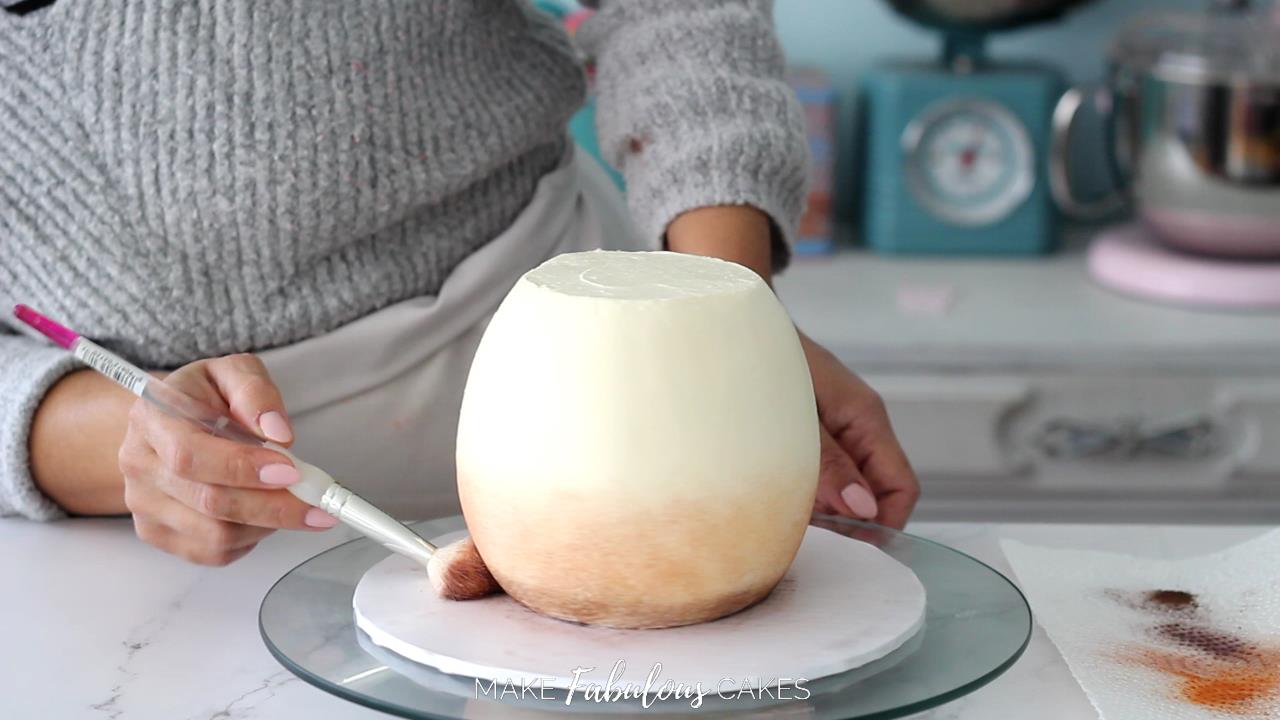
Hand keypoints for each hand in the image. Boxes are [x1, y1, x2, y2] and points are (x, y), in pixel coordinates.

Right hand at [116, 354, 330, 564]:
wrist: (170, 423)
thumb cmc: (205, 397)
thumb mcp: (234, 373)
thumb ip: (255, 392)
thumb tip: (278, 432)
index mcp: (152, 418)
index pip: (191, 454)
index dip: (243, 468)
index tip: (291, 471)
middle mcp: (140, 464)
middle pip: (209, 502)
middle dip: (274, 505)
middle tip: (317, 500)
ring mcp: (144, 505)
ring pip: (215, 536)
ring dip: (267, 523)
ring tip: (290, 499)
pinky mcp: (157, 533)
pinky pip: (214, 553)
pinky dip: (251, 538)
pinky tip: (263, 513)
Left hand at [666, 204, 918, 526]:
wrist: (737, 323)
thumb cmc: (765, 358)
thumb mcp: (795, 415)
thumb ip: (827, 462)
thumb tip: (862, 510)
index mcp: (866, 418)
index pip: (901, 487)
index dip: (885, 523)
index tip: (850, 545)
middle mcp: (859, 427)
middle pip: (876, 494)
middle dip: (848, 522)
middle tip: (803, 527)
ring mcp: (838, 431)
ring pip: (849, 489)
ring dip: (824, 509)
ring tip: (781, 506)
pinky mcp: (814, 434)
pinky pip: (824, 475)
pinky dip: (807, 492)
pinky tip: (775, 490)